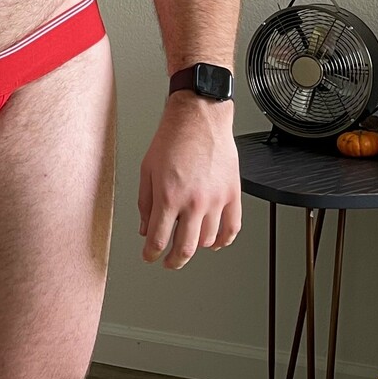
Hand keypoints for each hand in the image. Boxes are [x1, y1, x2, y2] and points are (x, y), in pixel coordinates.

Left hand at [139, 93, 240, 267]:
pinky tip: (216, 242)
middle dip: (173, 261)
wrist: (199, 117)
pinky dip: (224, 241)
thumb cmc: (172, 138)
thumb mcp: (147, 170)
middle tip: (169, 262)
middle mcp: (194, 202)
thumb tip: (146, 228)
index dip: (151, 254)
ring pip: (208, 241)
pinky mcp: (233, 194)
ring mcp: (216, 200)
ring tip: (189, 243)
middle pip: (185, 249)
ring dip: (196, 247)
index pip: (158, 240)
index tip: (150, 256)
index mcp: (169, 197)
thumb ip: (145, 203)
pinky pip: (232, 228)